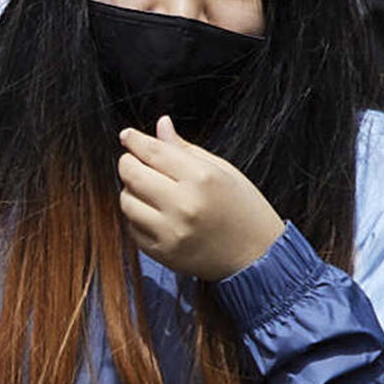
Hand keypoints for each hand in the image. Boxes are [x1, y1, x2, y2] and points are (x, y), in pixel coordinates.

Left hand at [114, 113, 285, 281]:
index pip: (153, 152)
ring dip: (131, 191)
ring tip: (149, 190)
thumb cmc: (245, 210)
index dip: (135, 140)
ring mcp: (170, 232)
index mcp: (202, 178)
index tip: (128, 136)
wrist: (257, 258)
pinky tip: (154, 213)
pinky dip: (137, 216)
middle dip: (129, 163)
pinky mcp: (163, 253)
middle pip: (132, 175)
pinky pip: (132, 227)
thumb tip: (161, 125)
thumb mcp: (223, 171)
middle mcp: (183, 205)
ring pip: (127, 201)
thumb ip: (186, 149)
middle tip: (135, 161)